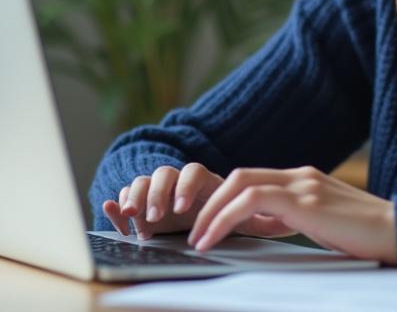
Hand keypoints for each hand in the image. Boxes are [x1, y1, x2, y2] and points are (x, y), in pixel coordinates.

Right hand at [101, 163, 294, 240]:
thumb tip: (283, 219)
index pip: (193, 172)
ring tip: (132, 216)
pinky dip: (118, 202)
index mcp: (205, 184)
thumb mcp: (245, 223)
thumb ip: (258, 219)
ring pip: (142, 182)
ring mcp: (159, 194)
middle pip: (163, 174)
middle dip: (156, 194)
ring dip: (136, 196)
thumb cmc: (230, 221)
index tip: (182, 209)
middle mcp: (179, 186)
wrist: (209, 226)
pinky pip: (125, 196)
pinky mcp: (141, 208)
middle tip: (153, 217)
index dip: (185, 187)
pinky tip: (114, 210)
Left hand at [188, 166, 396, 264]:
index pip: (253, 180)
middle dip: (209, 202)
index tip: (207, 226)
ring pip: (240, 184)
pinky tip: (214, 240)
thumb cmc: (368, 237)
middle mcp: (302, 176)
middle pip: (240, 176)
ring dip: (211, 212)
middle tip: (193, 230)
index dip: (224, 200)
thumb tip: (267, 226)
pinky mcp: (306, 201)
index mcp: (305, 180)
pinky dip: (225, 218)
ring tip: (198, 239)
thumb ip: (297, 219)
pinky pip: (252, 201)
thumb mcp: (325, 225)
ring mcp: (304, 185)